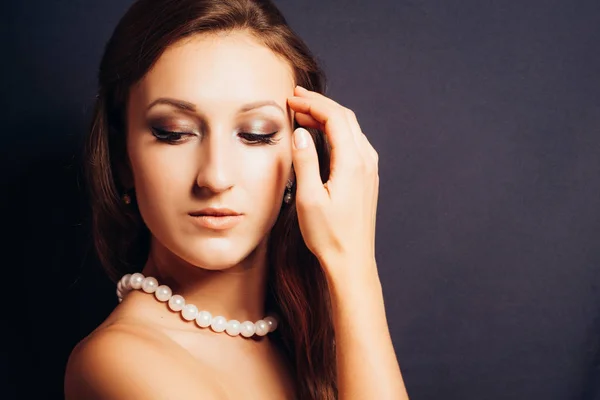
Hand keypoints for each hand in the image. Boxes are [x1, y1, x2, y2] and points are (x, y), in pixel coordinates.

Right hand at [287, 85, 378, 281]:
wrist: (352, 260)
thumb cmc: (329, 234)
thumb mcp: (309, 198)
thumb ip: (305, 161)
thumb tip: (301, 132)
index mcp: (352, 162)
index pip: (334, 118)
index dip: (312, 103)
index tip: (291, 98)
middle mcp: (366, 161)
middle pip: (345, 118)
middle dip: (320, 104)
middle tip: (296, 98)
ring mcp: (369, 169)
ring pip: (351, 128)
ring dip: (328, 116)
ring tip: (303, 113)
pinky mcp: (367, 177)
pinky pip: (353, 142)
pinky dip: (336, 131)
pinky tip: (321, 135)